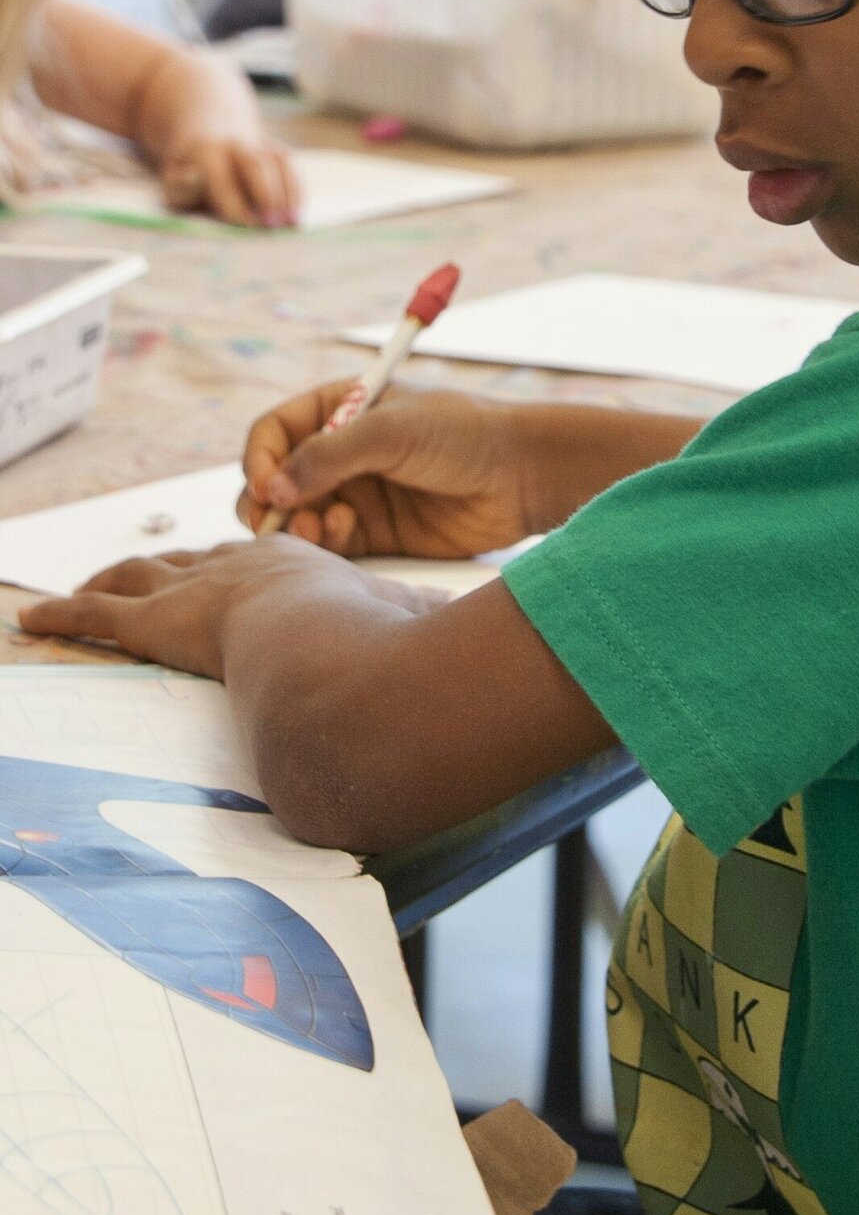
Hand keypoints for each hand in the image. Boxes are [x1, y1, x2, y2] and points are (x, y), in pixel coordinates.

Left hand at [17, 537, 444, 677]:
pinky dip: (66, 617)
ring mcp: (200, 590)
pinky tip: (34, 620)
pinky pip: (102, 616)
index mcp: (297, 570)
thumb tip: (460, 655)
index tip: (215, 570)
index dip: (227, 564)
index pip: (250, 561)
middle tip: (130, 569)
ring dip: (102, 585)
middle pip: (188, 558)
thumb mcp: (406, 635)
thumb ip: (419, 636)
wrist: (345, 649)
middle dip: (157, 564)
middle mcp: (243, 567)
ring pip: (136, 579)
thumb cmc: (385, 647)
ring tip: (70, 595)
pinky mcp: (165, 624)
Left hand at [162, 137, 299, 227]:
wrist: (210, 127)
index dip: (234, 202)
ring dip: (288, 194)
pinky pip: (291, 168)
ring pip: (279, 164)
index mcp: (206, 152)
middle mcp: (237, 145)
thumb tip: (195, 180)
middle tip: (271, 225)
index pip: (222, 179)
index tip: (245, 226)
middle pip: (256, 165)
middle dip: (265, 194)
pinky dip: (297, 192)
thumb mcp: (174, 179)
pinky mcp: (277, 150)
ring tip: (292, 223)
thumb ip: (181, 187)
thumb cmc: (191, 169)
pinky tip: (298, 216)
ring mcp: (261, 144)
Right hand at [240, 382, 535, 558]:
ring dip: (295, 524)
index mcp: (341, 409)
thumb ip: (327, 456)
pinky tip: (341, 532)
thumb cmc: (462, 434)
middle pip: (276, 479)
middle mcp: (341, 452)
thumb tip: (269, 488)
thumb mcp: (390, 431)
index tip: (263, 485)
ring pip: (297, 516)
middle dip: (267, 501)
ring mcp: (357, 493)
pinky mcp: (375, 534)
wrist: (523, 476)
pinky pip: (329, 543)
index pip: (275, 432)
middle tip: (274, 520)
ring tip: (319, 527)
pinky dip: (323, 542)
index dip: (259, 458)